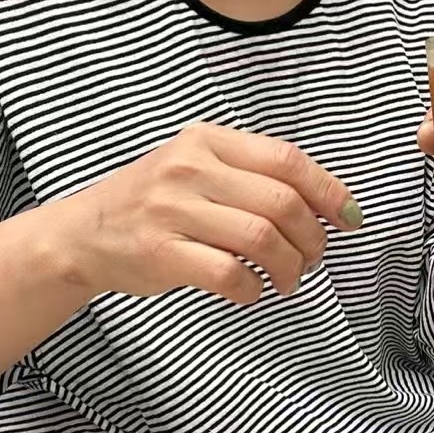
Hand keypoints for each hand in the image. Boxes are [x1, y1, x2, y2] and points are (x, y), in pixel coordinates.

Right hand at [58, 123, 363, 303]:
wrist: (84, 235)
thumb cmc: (154, 206)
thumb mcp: (197, 170)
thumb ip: (251, 177)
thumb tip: (327, 205)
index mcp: (208, 141)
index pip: (287, 160)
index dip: (329, 193)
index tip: (350, 220)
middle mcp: (190, 168)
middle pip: (282, 203)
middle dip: (312, 240)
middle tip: (312, 261)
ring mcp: (173, 209)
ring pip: (261, 239)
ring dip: (288, 268)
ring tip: (286, 280)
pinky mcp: (162, 252)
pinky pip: (228, 273)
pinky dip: (251, 288)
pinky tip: (250, 291)